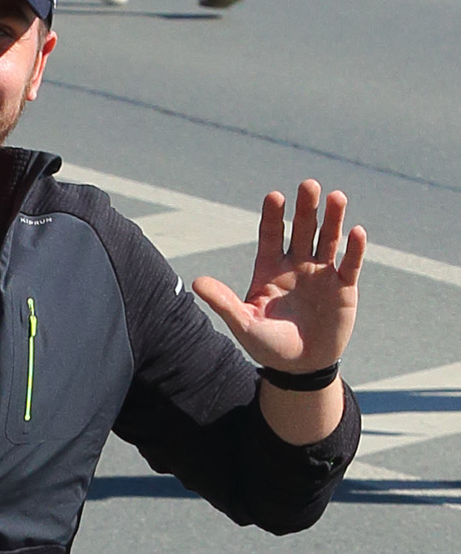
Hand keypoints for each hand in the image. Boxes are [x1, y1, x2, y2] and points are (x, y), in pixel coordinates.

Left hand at [193, 179, 364, 374]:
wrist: (300, 368)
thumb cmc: (267, 346)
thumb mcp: (244, 324)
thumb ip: (224, 302)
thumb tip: (197, 282)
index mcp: (270, 269)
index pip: (271, 235)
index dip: (273, 217)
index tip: (274, 197)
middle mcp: (296, 264)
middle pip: (302, 230)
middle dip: (305, 208)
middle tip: (308, 185)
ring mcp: (321, 273)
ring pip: (328, 239)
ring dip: (333, 219)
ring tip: (336, 197)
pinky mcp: (343, 287)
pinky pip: (350, 264)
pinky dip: (354, 249)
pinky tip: (356, 232)